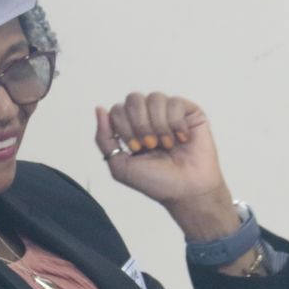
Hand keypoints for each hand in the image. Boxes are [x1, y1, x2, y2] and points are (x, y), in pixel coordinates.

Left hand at [92, 93, 229, 213]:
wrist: (186, 191)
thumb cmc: (156, 182)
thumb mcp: (120, 165)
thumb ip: (104, 138)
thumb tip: (99, 108)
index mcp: (131, 128)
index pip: (118, 109)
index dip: (125, 128)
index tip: (137, 149)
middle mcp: (149, 117)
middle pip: (133, 99)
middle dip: (140, 125)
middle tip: (151, 145)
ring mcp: (169, 113)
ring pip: (154, 98)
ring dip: (159, 125)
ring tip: (167, 145)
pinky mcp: (189, 112)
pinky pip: (175, 102)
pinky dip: (176, 123)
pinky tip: (182, 138)